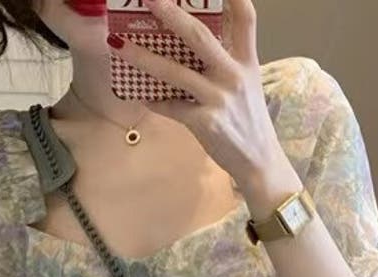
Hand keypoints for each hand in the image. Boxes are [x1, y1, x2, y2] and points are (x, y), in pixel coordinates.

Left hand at [107, 0, 285, 194]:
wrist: (259, 162)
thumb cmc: (248, 122)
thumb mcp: (247, 85)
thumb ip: (226, 62)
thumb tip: (192, 42)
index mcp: (247, 61)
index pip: (245, 18)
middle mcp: (234, 76)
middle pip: (200, 37)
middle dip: (171, 14)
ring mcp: (219, 100)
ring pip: (175, 73)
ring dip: (143, 57)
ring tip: (118, 44)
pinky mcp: (206, 123)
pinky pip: (171, 107)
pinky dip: (154, 100)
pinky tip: (140, 94)